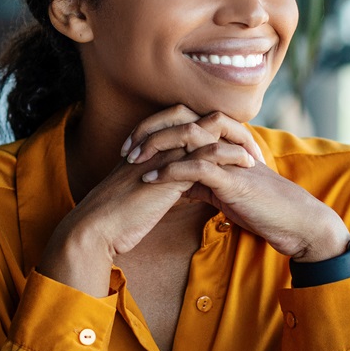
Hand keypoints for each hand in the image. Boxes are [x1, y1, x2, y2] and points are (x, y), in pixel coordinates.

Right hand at [36, 140, 251, 296]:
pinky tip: (247, 164)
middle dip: (225, 129)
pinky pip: (206, 156)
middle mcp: (155, 146)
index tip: (231, 146)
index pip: (183, 126)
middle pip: (196, 121)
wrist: (95, 229)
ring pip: (204, 132)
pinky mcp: (170, 173)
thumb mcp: (140, 196)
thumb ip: (157, 185)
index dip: (208, 133)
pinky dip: (229, 157)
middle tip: (248, 142)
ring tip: (253, 153)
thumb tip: (176, 189)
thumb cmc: (114, 219)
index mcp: (147, 148)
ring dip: (233, 140)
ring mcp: (162, 156)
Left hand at [128, 112, 349, 263]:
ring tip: (132, 160)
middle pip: (181, 118)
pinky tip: (151, 180)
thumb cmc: (262, 207)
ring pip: (187, 135)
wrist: (294, 222)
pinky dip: (170, 171)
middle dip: (150, 129)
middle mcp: (226, 142)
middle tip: (126, 148)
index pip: (183, 121)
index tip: (130, 146)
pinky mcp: (233, 178)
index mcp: (223, 142)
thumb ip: (201, 182)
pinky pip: (196, 167)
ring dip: (156, 146)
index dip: (154, 128)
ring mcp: (230, 157)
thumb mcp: (224, 191)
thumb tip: (174, 184)